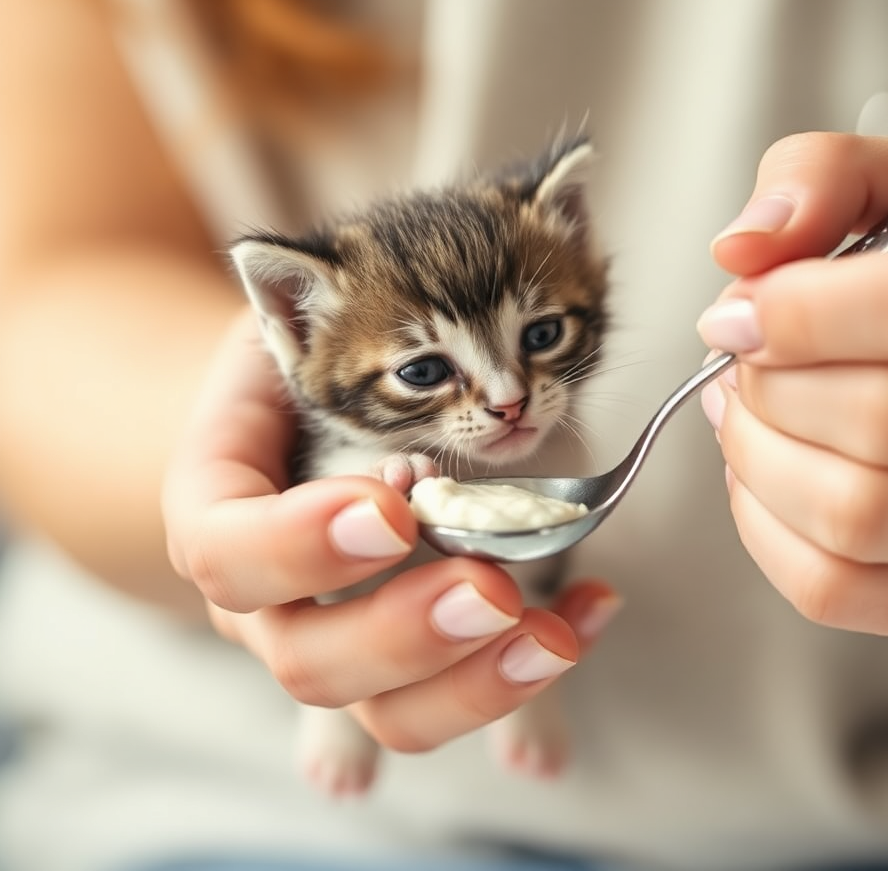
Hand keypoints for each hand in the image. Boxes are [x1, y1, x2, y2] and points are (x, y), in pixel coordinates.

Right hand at [162, 310, 618, 750]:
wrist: (305, 428)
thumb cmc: (298, 367)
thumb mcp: (288, 324)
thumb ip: (291, 308)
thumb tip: (270, 254)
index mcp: (222, 511)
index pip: (224, 552)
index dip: (301, 546)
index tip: (393, 508)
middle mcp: (270, 597)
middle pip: (307, 657)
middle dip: (407, 630)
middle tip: (491, 587)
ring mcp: (339, 640)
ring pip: (385, 712)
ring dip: (479, 681)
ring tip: (556, 630)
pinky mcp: (409, 664)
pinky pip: (457, 701)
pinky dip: (530, 678)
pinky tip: (585, 615)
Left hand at [697, 132, 887, 646]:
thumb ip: (832, 177)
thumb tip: (745, 246)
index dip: (799, 310)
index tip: (738, 311)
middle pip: (885, 419)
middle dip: (770, 385)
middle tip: (745, 360)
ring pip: (855, 516)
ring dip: (757, 458)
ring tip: (749, 411)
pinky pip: (839, 592)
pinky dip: (763, 531)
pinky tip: (769, 473)